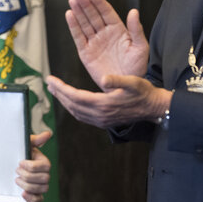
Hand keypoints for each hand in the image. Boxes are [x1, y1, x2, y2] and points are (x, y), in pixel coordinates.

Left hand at [16, 131, 51, 201]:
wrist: (10, 164)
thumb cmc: (20, 153)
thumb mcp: (26, 145)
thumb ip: (36, 140)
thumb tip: (48, 134)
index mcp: (44, 162)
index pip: (45, 166)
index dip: (31, 166)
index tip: (20, 162)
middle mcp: (45, 175)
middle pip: (44, 179)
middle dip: (27, 175)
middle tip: (16, 171)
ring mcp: (41, 186)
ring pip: (41, 189)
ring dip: (27, 185)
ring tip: (16, 179)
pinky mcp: (35, 195)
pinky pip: (38, 200)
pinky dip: (31, 198)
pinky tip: (22, 194)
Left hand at [46, 74, 170, 128]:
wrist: (153, 108)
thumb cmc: (144, 92)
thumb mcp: (133, 82)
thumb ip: (118, 80)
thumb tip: (104, 79)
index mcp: (104, 104)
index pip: (75, 97)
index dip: (61, 88)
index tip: (50, 79)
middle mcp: (100, 115)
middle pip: (72, 105)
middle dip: (58, 94)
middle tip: (48, 83)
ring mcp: (101, 121)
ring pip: (76, 112)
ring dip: (64, 101)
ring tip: (56, 90)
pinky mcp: (104, 122)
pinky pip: (82, 116)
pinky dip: (73, 107)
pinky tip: (70, 101)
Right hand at [65, 0, 148, 89]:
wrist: (125, 86)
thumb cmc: (136, 68)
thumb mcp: (140, 48)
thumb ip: (136, 30)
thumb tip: (133, 11)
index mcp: (118, 30)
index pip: (106, 12)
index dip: (98, 2)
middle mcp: (104, 34)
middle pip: (93, 15)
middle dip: (85, 4)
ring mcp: (94, 42)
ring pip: (84, 24)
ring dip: (78, 12)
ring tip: (72, 0)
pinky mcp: (86, 53)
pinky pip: (78, 37)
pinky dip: (73, 26)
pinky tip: (69, 15)